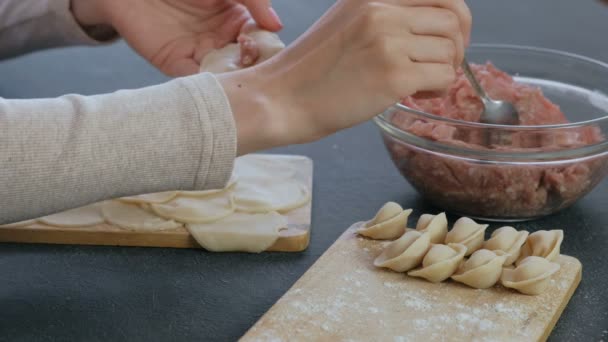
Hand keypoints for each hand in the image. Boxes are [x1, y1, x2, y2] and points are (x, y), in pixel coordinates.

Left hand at [72, 0, 282, 75]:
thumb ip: (253, 0)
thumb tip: (276, 26)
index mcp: (236, 20)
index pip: (259, 41)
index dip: (266, 48)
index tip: (269, 51)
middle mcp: (220, 40)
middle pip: (244, 63)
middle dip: (252, 69)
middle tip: (258, 73)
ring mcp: (199, 53)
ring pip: (224, 74)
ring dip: (232, 81)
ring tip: (242, 85)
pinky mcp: (176, 64)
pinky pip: (196, 79)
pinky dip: (207, 85)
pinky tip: (217, 86)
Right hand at [218, 0, 471, 154]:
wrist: (283, 98)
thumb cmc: (311, 69)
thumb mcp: (346, 20)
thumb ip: (385, 14)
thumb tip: (431, 25)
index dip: (456, 16)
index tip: (449, 38)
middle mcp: (383, 11)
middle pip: (453, 19)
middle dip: (457, 46)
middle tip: (442, 66)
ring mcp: (389, 42)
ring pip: (451, 51)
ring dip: (445, 71)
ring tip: (421, 86)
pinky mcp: (393, 76)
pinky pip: (443, 77)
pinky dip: (438, 89)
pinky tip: (416, 95)